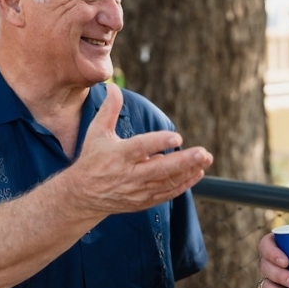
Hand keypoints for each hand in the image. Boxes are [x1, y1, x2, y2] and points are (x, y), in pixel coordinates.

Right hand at [67, 83, 212, 215]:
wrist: (82, 195)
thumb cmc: (92, 159)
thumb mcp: (96, 132)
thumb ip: (109, 109)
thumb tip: (113, 86)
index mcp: (117, 155)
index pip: (141, 148)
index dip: (159, 142)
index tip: (177, 136)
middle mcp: (128, 174)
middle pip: (159, 169)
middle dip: (183, 161)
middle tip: (203, 152)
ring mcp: (137, 190)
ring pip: (167, 182)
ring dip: (188, 171)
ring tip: (205, 158)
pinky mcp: (143, 201)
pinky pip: (167, 194)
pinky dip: (183, 184)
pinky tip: (198, 173)